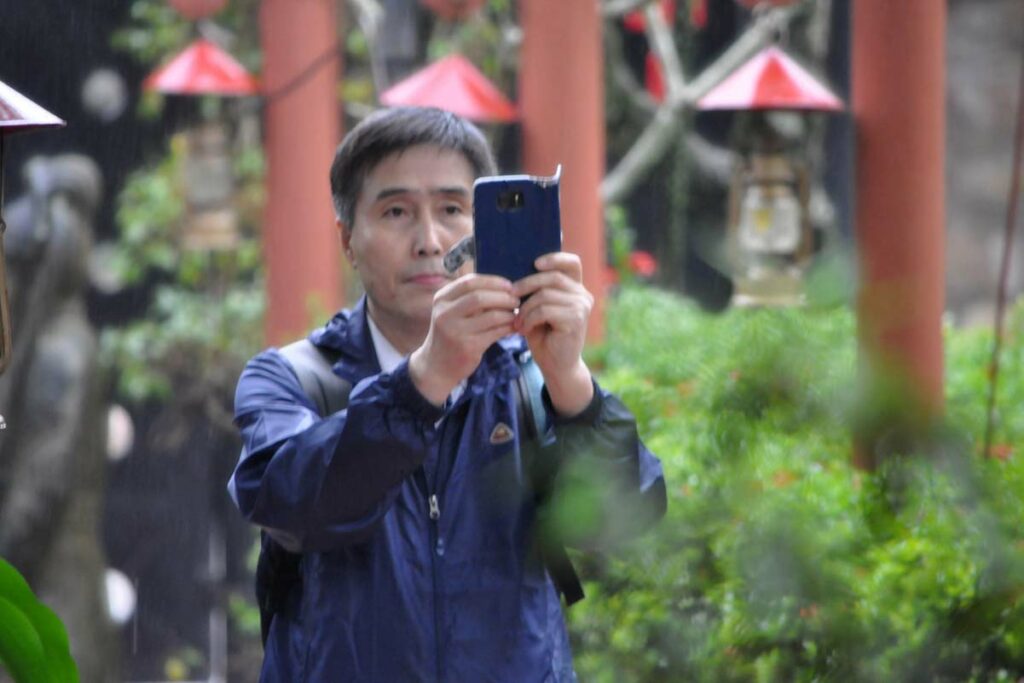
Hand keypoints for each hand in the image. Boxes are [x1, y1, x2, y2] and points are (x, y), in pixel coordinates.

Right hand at [409, 274, 518, 405]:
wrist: (436, 366)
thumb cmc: (449, 334)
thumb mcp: (450, 311)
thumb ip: (469, 297)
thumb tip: (503, 285)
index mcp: (441, 299)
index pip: (469, 282)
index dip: (493, 281)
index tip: (508, 285)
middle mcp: (445, 314)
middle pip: (480, 297)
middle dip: (503, 297)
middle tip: (516, 300)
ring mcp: (456, 331)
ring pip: (491, 316)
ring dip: (509, 313)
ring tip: (516, 313)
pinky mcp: (468, 347)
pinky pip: (495, 332)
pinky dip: (508, 327)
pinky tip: (514, 326)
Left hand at [512, 252, 593, 416]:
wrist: (556, 366)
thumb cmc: (544, 335)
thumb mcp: (537, 308)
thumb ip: (535, 289)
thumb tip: (515, 269)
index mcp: (575, 288)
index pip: (572, 262)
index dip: (554, 257)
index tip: (535, 263)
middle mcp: (583, 295)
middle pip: (553, 276)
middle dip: (527, 284)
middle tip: (510, 296)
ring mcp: (581, 307)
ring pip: (545, 294)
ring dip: (525, 307)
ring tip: (517, 320)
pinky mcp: (576, 320)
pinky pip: (545, 310)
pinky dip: (529, 318)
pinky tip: (524, 328)